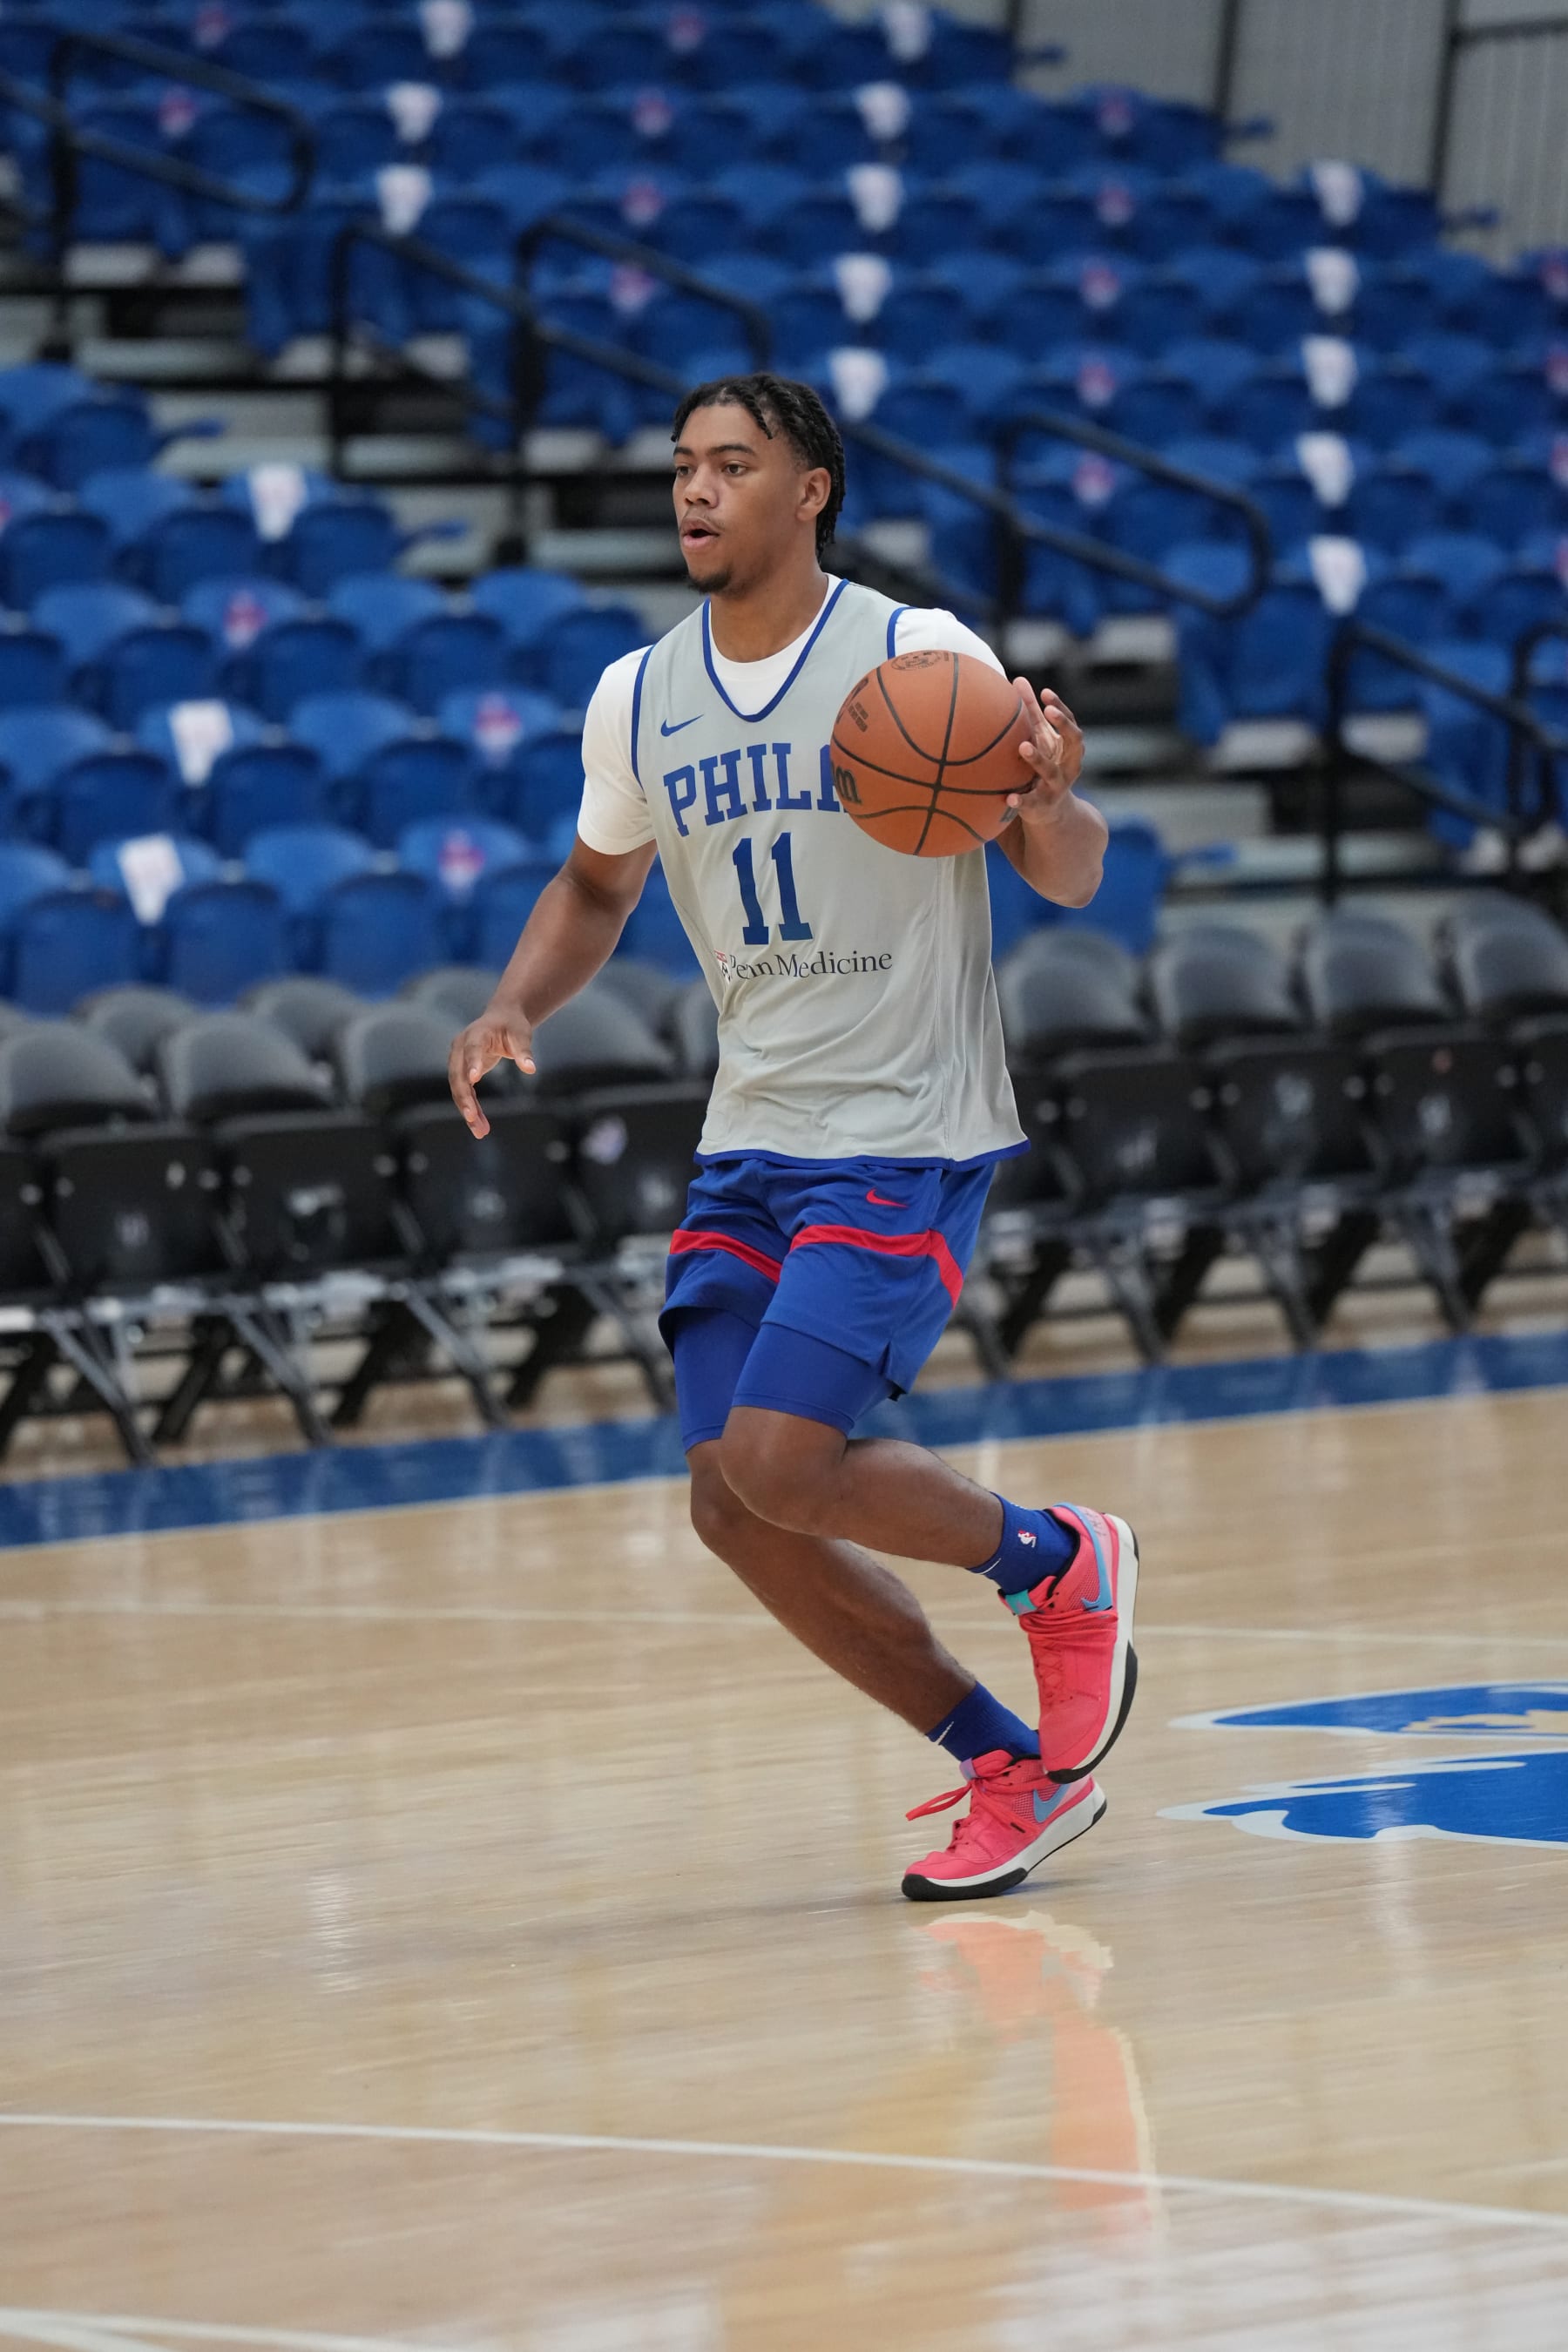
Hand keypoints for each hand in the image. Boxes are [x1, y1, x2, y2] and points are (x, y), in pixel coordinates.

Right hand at [448, 1009, 534, 1139]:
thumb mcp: (521, 1034)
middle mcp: (460, 1047)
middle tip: (472, 1118)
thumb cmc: (512, 1025)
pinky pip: (464, 1093)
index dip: (472, 1063)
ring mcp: (458, 1060)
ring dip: (467, 1110)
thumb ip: (524, 1051)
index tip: (474, 1079)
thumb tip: (531, 1069)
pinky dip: (471, 1109)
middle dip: (464, 1098)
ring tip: (479, 1131)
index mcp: (476, 1034)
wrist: (502, 1018)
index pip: (472, 1049)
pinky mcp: (462, 1071)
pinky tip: (480, 1125)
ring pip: (458, 1088)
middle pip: (458, 1074)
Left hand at [1007, 680, 1083, 828]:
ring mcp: (1057, 786)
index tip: (1046, 694)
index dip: (1061, 709)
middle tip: (1048, 711)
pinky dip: (1021, 800)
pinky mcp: (1042, 805)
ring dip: (1038, 758)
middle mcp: (1069, 765)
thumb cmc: (1045, 764)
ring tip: (1023, 746)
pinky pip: (1032, 802)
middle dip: (1063, 725)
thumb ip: (1032, 712)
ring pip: (1050, 771)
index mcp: (1069, 747)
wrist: (1051, 811)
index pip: (1070, 723)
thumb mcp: (1041, 738)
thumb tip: (1018, 679)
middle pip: (1074, 742)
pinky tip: (1008, 797)